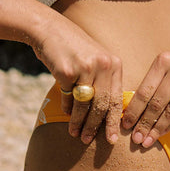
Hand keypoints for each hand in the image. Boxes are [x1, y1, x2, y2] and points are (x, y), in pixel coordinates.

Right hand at [33, 12, 121, 143]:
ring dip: (79, 122)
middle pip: (102, 105)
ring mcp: (86, 67)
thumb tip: (103, 115)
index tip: (112, 139)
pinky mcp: (68, 71)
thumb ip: (103, 84)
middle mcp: (104, 65)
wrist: (51, 30)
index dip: (114, 121)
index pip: (117, 99)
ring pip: (85, 104)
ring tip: (75, 134)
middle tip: (88, 140)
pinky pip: (68, 97)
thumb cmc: (75, 50)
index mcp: (114, 65)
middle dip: (95, 126)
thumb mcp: (96, 62)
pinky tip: (66, 113)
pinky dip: (67, 108)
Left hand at [122, 36, 169, 147]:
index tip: (125, 124)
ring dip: (156, 129)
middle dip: (143, 123)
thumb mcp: (163, 64)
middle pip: (156, 103)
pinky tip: (159, 133)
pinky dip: (169, 125)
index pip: (144, 91)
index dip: (134, 110)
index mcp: (163, 61)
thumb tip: (131, 110)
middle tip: (135, 139)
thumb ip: (150, 83)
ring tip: (146, 141)